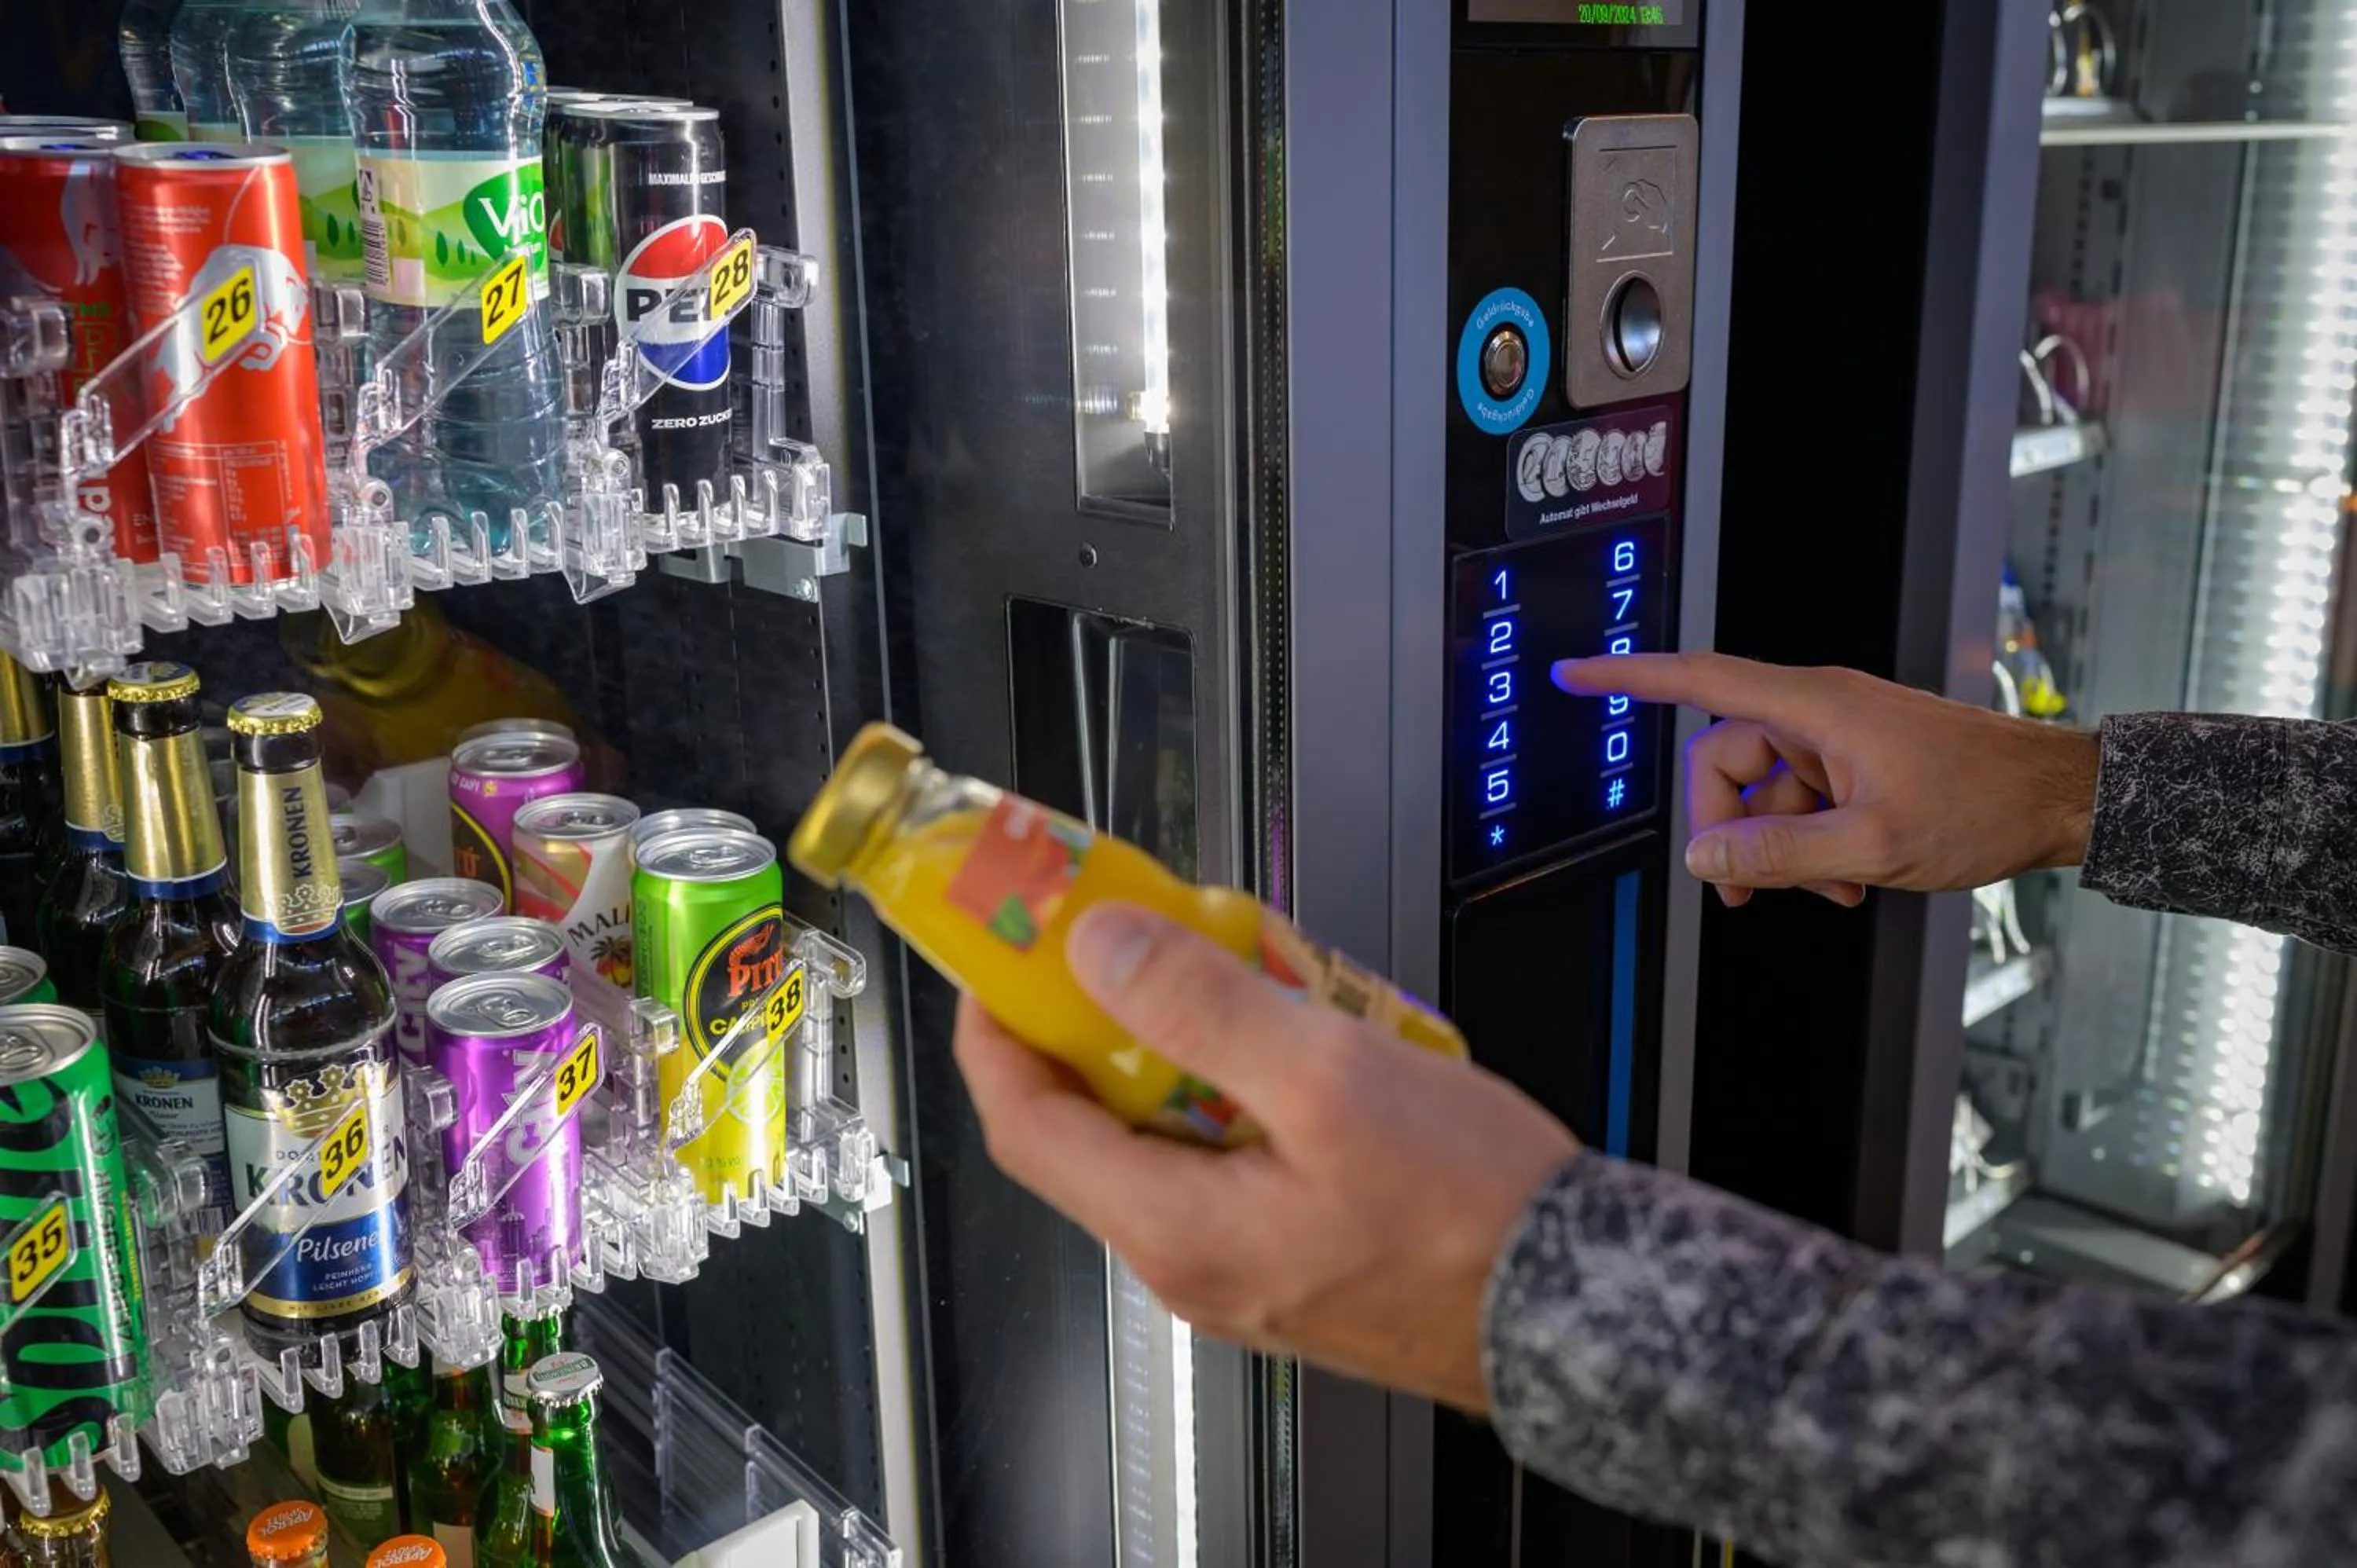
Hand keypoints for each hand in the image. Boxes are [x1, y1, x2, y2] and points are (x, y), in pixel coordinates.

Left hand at [952, 903, 1579, 1413]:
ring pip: (1165, 1137)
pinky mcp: (1294, 1254)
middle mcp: (1191, 1263)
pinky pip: (1227, 1159)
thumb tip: (1101, 948)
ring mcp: (1242, 1266)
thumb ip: (1202, 1006)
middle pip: (1089, 1127)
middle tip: (1129, 937)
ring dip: (1180, 1049)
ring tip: (1233, 973)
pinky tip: (1295, 1041)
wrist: (1583, 1307)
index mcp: (1174, 1229)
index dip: (999, 1027)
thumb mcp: (1328, 1076)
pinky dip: (1237, 1090)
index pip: (1023, 1123)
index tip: (1004, 953)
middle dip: (1100, 1021)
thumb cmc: (1474, 1214)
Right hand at [1552, 651, 2099, 905]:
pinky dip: (1812, 841)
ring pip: (1768, 788)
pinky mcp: (1862, 757)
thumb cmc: (1984, 806)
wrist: (2059, 799)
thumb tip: (1708, 857)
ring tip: (1826, 890)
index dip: (1630, 679)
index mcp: (1815, 708)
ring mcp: (1842, 734)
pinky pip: (1806, 796)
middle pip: (1726, 759)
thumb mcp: (1871, 847)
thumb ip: (1779, 853)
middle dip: (1726, 826)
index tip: (1577, 675)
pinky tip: (1846, 880)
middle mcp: (1821, 710)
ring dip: (1780, 845)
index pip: (1699, 681)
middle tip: (1744, 888)